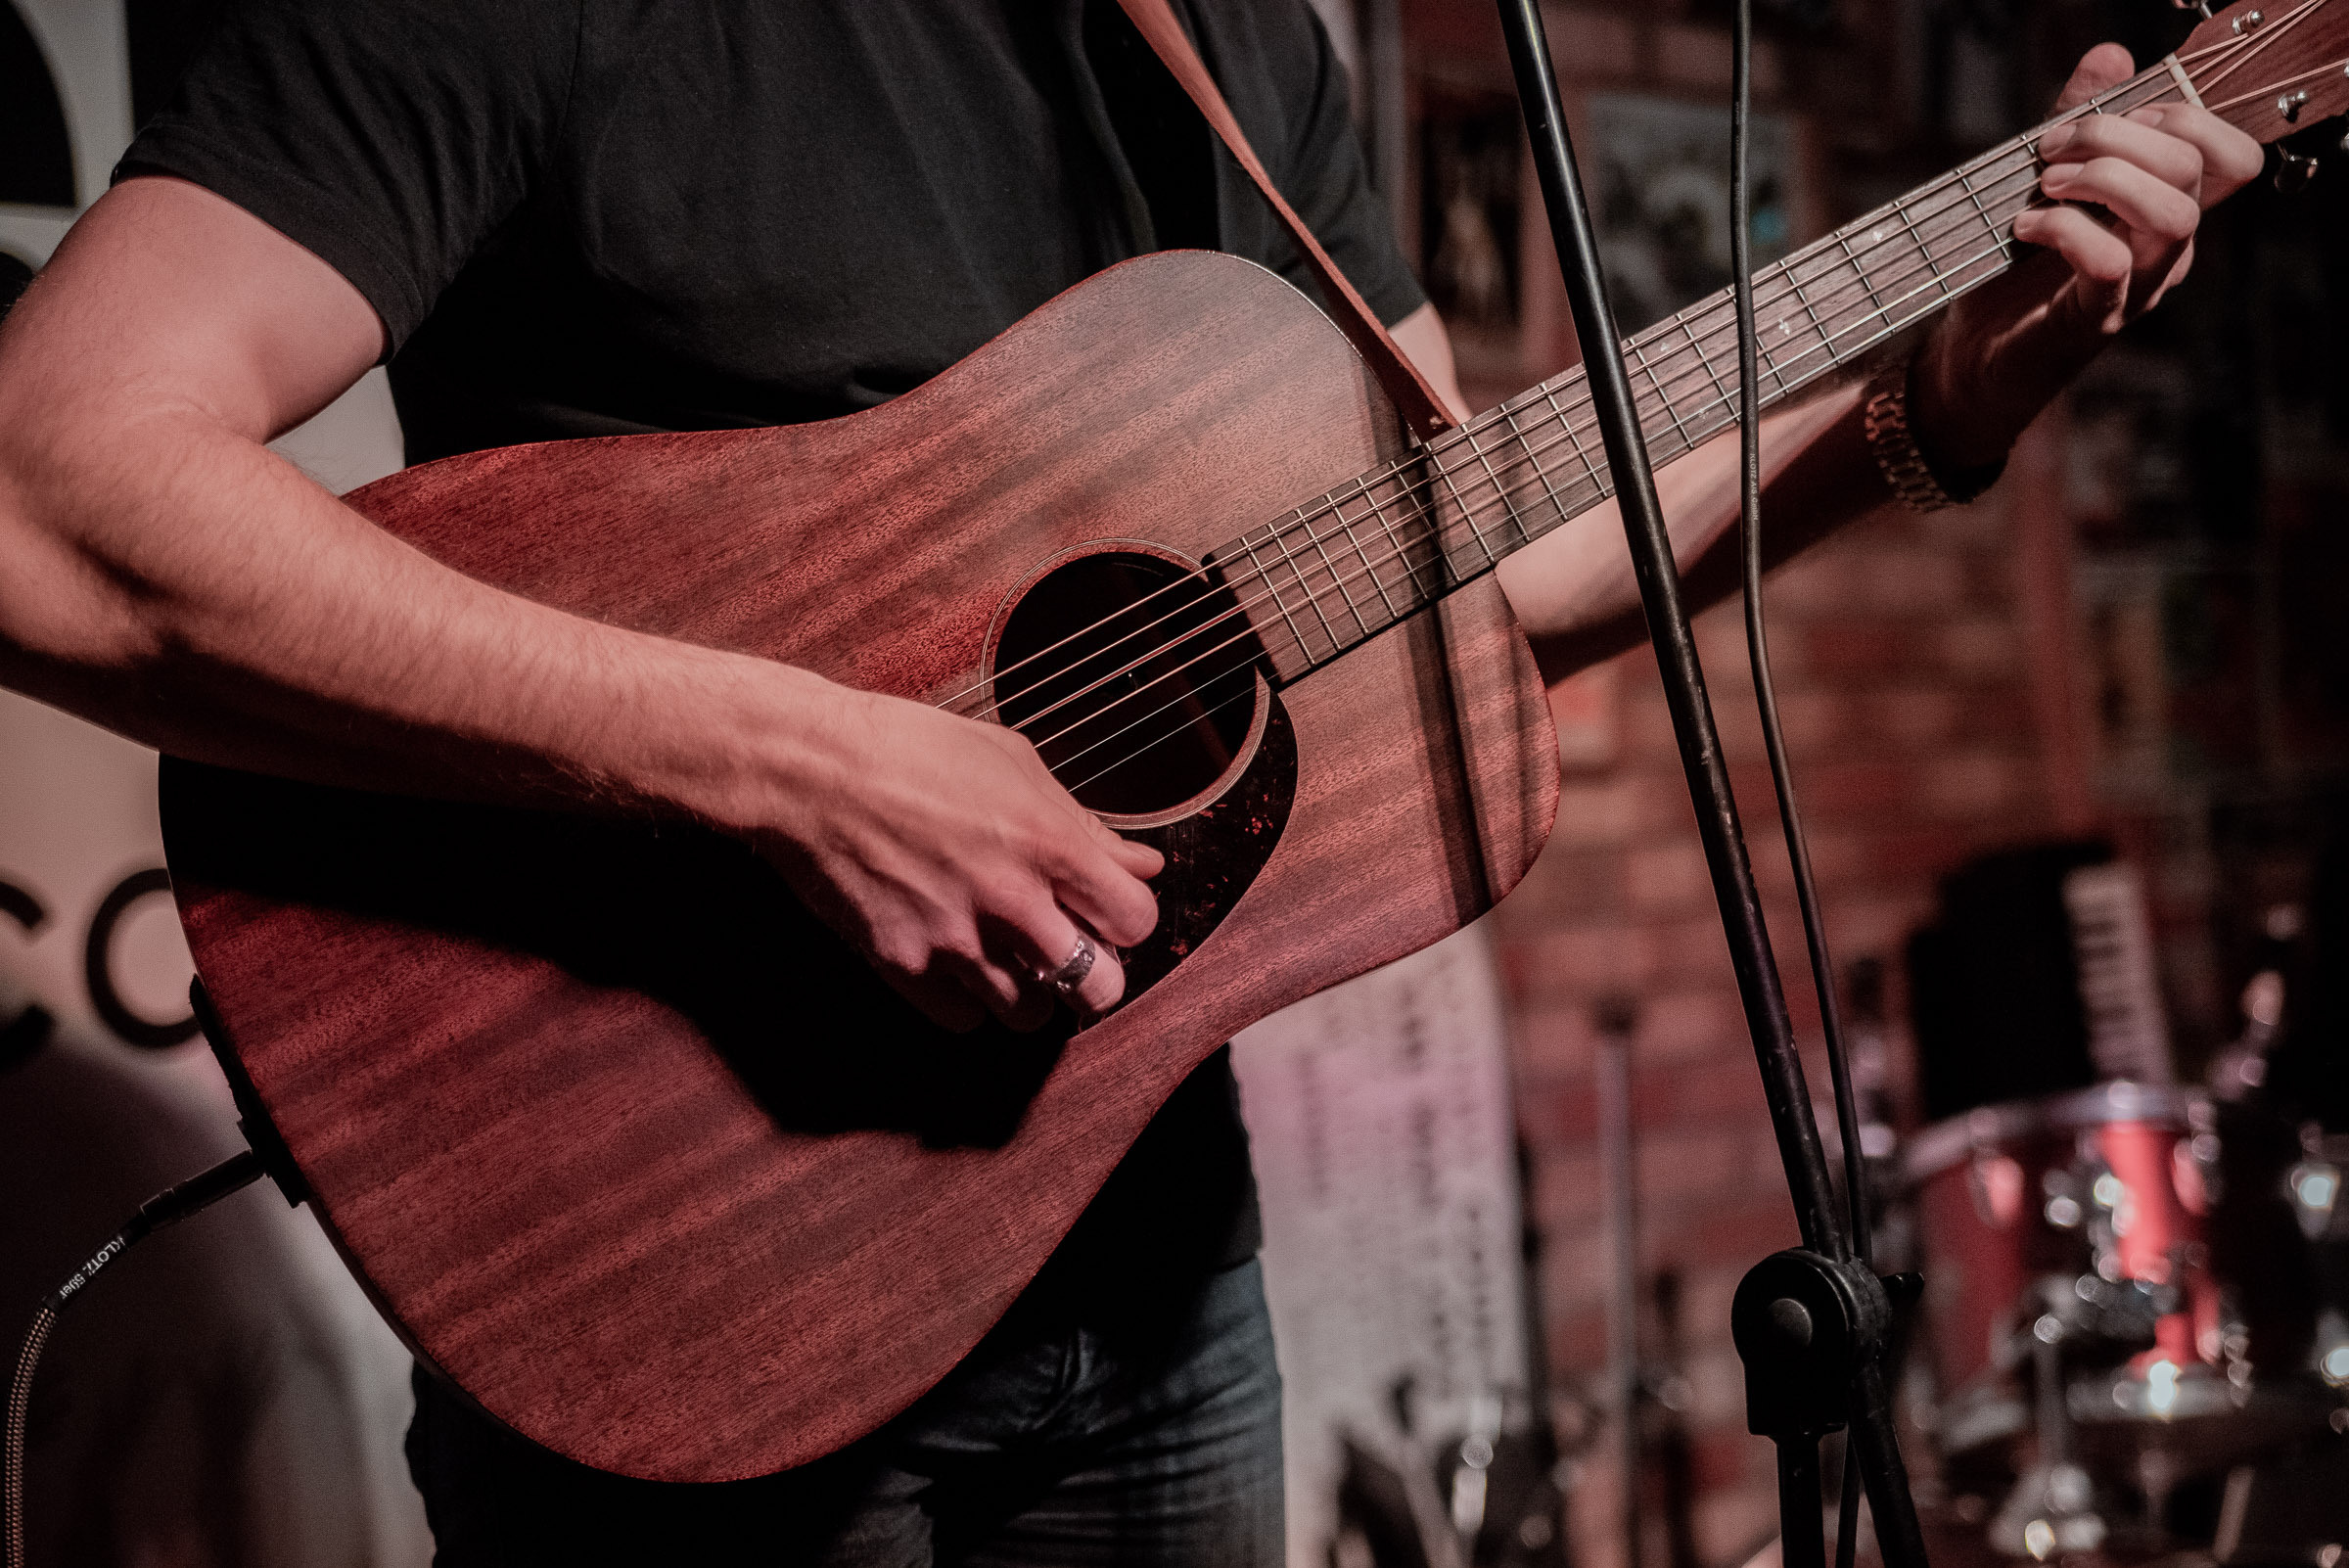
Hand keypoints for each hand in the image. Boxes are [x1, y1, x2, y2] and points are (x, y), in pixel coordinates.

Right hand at [752, 684, 1162, 1031]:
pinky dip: (969, 1003)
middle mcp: (1009, 898)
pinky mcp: (902, 964)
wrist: (809, 769)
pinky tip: (959, 964)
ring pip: (1030, 1016)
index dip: (1126, 919)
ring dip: (1030, 992)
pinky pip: (964, 1021)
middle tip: (1069, 951)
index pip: (1135, 919)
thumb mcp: (1013, 763)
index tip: (1106, 911)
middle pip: (1097, 987)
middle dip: (1094, 973)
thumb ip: (1084, 824)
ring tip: (1010, 957)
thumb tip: (1142, 863)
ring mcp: (954, 939)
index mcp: (1045, 841)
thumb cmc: (911, 749)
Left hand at [1912, 43, 2264, 469]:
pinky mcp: (2095, 320)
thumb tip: (2111, 54)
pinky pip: (2110, 263)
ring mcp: (2138, 288)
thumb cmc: (2012, 272)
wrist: (1972, 360)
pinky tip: (2024, 227)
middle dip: (2117, 137)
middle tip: (2048, 150)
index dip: (2180, 116)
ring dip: (2105, 181)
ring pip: (2173, 216)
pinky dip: (2064, 229)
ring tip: (2044, 187)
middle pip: (2195, 168)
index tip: (2108, 118)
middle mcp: (2167, 249)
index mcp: (2165, 210)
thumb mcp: (2044, 182)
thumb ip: (2080, 122)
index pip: (2228, 152)